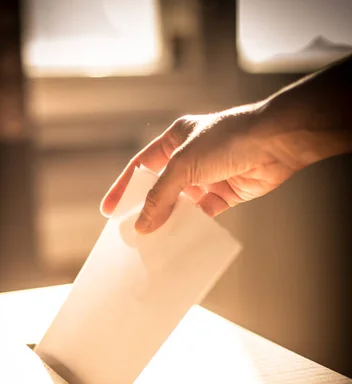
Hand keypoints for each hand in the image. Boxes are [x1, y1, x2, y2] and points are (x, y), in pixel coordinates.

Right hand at [100, 104, 305, 232]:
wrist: (274, 143)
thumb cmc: (228, 140)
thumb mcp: (184, 166)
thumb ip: (161, 196)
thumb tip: (143, 225)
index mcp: (175, 140)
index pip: (142, 166)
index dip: (124, 187)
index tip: (109, 209)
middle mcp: (190, 158)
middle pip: (160, 188)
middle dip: (146, 209)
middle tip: (130, 232)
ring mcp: (207, 177)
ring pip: (181, 205)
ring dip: (169, 222)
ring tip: (153, 243)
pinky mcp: (224, 194)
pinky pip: (202, 215)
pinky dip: (192, 228)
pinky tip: (180, 242)